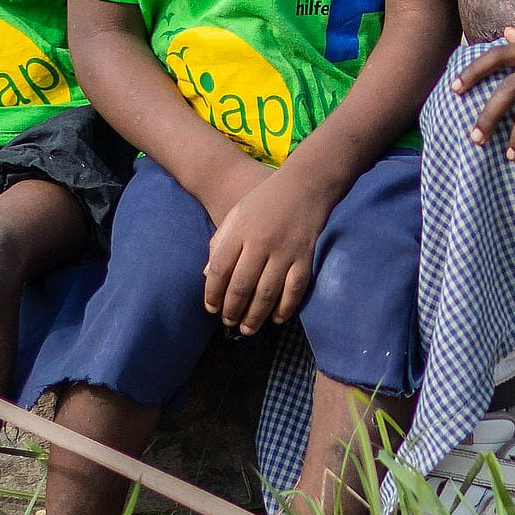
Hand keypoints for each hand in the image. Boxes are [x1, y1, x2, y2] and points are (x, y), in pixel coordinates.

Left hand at [203, 164, 341, 336]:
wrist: (305, 185)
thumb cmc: (265, 201)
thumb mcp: (236, 215)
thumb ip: (221, 243)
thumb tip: (209, 276)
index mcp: (240, 231)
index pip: (220, 269)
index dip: (213, 293)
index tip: (211, 309)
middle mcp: (261, 243)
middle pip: (241, 286)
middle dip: (232, 310)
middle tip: (228, 322)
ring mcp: (285, 252)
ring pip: (266, 293)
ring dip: (255, 316)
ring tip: (247, 329)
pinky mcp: (305, 258)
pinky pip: (294, 289)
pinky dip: (285, 308)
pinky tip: (276, 319)